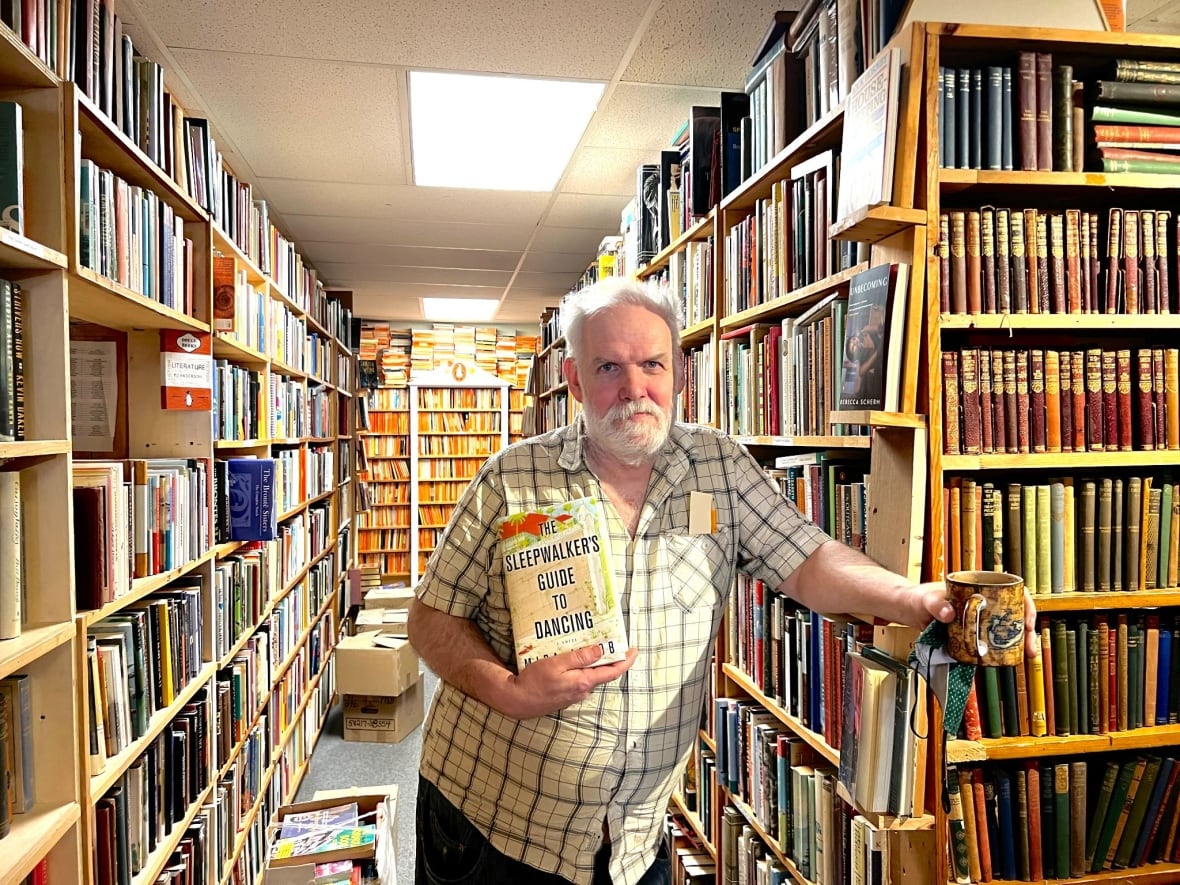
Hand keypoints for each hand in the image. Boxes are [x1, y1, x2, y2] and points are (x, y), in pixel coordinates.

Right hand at [501, 645, 637, 718]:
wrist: (517, 700)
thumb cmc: (534, 681)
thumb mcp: (556, 663)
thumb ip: (579, 657)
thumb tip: (600, 650)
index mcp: (583, 682)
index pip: (612, 672)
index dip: (625, 661)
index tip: (634, 650)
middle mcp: (583, 691)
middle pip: (603, 673)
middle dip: (610, 658)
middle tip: (612, 641)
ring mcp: (575, 695)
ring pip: (591, 676)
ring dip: (595, 663)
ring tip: (592, 644)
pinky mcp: (567, 695)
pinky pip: (580, 679)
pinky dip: (583, 668)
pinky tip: (575, 659)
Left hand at [917, 581, 1039, 658]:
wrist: (909, 610)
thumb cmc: (918, 598)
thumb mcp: (926, 600)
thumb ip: (935, 605)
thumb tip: (949, 614)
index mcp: (976, 586)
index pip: (1010, 588)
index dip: (1025, 603)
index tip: (1027, 620)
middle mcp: (982, 600)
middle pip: (1014, 611)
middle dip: (1027, 629)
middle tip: (1029, 646)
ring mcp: (979, 617)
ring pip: (1007, 627)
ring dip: (1020, 641)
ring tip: (1025, 654)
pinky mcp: (973, 633)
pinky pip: (993, 640)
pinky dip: (1003, 649)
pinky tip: (1008, 658)